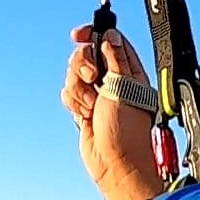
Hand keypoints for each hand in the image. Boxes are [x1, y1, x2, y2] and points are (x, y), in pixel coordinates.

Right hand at [62, 24, 164, 199]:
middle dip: (83, 66)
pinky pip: (69, 93)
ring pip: (74, 75)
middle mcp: (114, 82)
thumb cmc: (127, 133)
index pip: (110, 41)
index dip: (94, 35)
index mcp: (130, 73)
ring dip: (79, 88)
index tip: (80, 36)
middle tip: (92, 79)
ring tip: (91, 106)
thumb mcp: (125, 87)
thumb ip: (116, 59)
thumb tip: (111, 36)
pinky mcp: (85, 108)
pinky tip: (85, 114)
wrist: (114, 164)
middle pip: (87, 55)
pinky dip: (73, 101)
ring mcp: (98, 95)